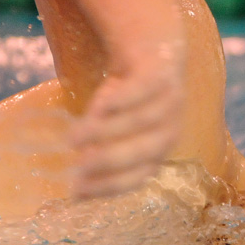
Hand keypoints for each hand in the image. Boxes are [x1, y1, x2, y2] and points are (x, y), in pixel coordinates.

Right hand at [68, 43, 184, 197]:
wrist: (153, 52)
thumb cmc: (128, 98)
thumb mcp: (110, 127)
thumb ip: (96, 152)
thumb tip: (74, 192)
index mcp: (159, 151)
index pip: (138, 175)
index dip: (110, 185)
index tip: (79, 189)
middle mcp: (170, 131)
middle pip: (143, 151)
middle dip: (109, 161)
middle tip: (78, 166)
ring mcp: (170, 103)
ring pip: (140, 121)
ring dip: (105, 131)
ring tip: (73, 137)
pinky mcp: (162, 75)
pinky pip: (144, 89)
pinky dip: (124, 99)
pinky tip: (100, 105)